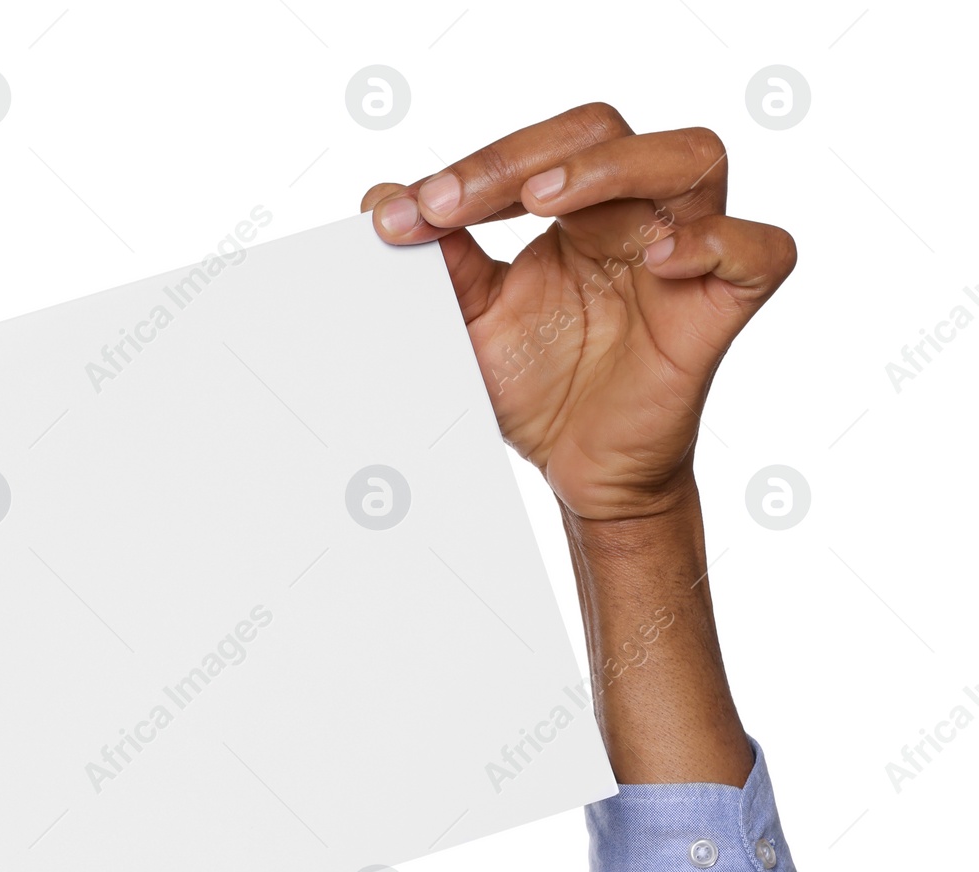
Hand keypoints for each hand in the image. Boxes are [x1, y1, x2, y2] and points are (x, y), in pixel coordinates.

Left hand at [363, 102, 795, 521]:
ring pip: (693, 158)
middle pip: (607, 132)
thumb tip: (380, 200)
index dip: (479, 169)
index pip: (542, 150)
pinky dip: (715, 242)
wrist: (579, 471)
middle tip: (454, 201)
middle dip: (525, 157)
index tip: (412, 211)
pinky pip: (758, 250)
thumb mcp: (471, 323)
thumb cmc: (537, 389)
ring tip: (548, 202)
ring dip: (617, 168)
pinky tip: (658, 259)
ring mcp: (686, 256)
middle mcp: (636, 216)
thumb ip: (438, 262)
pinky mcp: (722, 306)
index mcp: (579, 210)